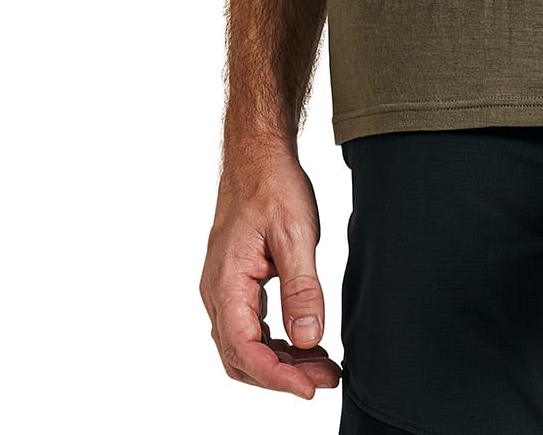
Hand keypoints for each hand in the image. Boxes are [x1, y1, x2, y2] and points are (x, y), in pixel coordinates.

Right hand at [201, 137, 342, 397]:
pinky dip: (276, 342)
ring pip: (245, 345)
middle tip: (325, 379)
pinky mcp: (236, 283)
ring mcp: (224, 288)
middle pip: (241, 357)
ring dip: (282, 361)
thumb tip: (308, 339)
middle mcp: (217, 291)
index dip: (277, 377)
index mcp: (227, 282)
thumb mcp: (296, 234)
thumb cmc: (272, 184)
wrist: (257, 154)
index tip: (310, 389)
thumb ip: (302, 289)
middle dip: (282, 375)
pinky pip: (250, 326)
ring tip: (323, 366)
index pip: (245, 350)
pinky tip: (307, 343)